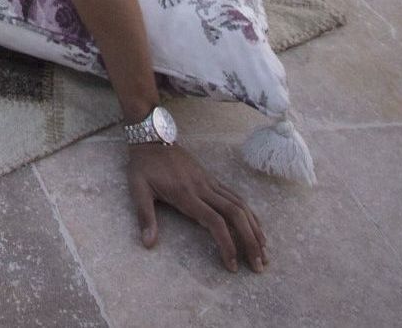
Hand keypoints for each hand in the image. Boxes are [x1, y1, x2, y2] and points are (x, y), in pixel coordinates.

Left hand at [128, 142, 267, 273]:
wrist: (151, 136)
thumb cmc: (143, 164)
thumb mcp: (137, 188)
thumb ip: (144, 216)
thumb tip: (148, 244)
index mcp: (185, 194)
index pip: (214, 222)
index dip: (227, 244)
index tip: (232, 265)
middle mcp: (203, 188)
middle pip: (235, 215)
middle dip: (250, 241)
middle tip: (259, 266)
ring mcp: (210, 182)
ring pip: (241, 205)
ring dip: (255, 229)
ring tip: (264, 252)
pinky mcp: (212, 178)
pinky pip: (236, 196)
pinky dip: (250, 214)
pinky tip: (257, 228)